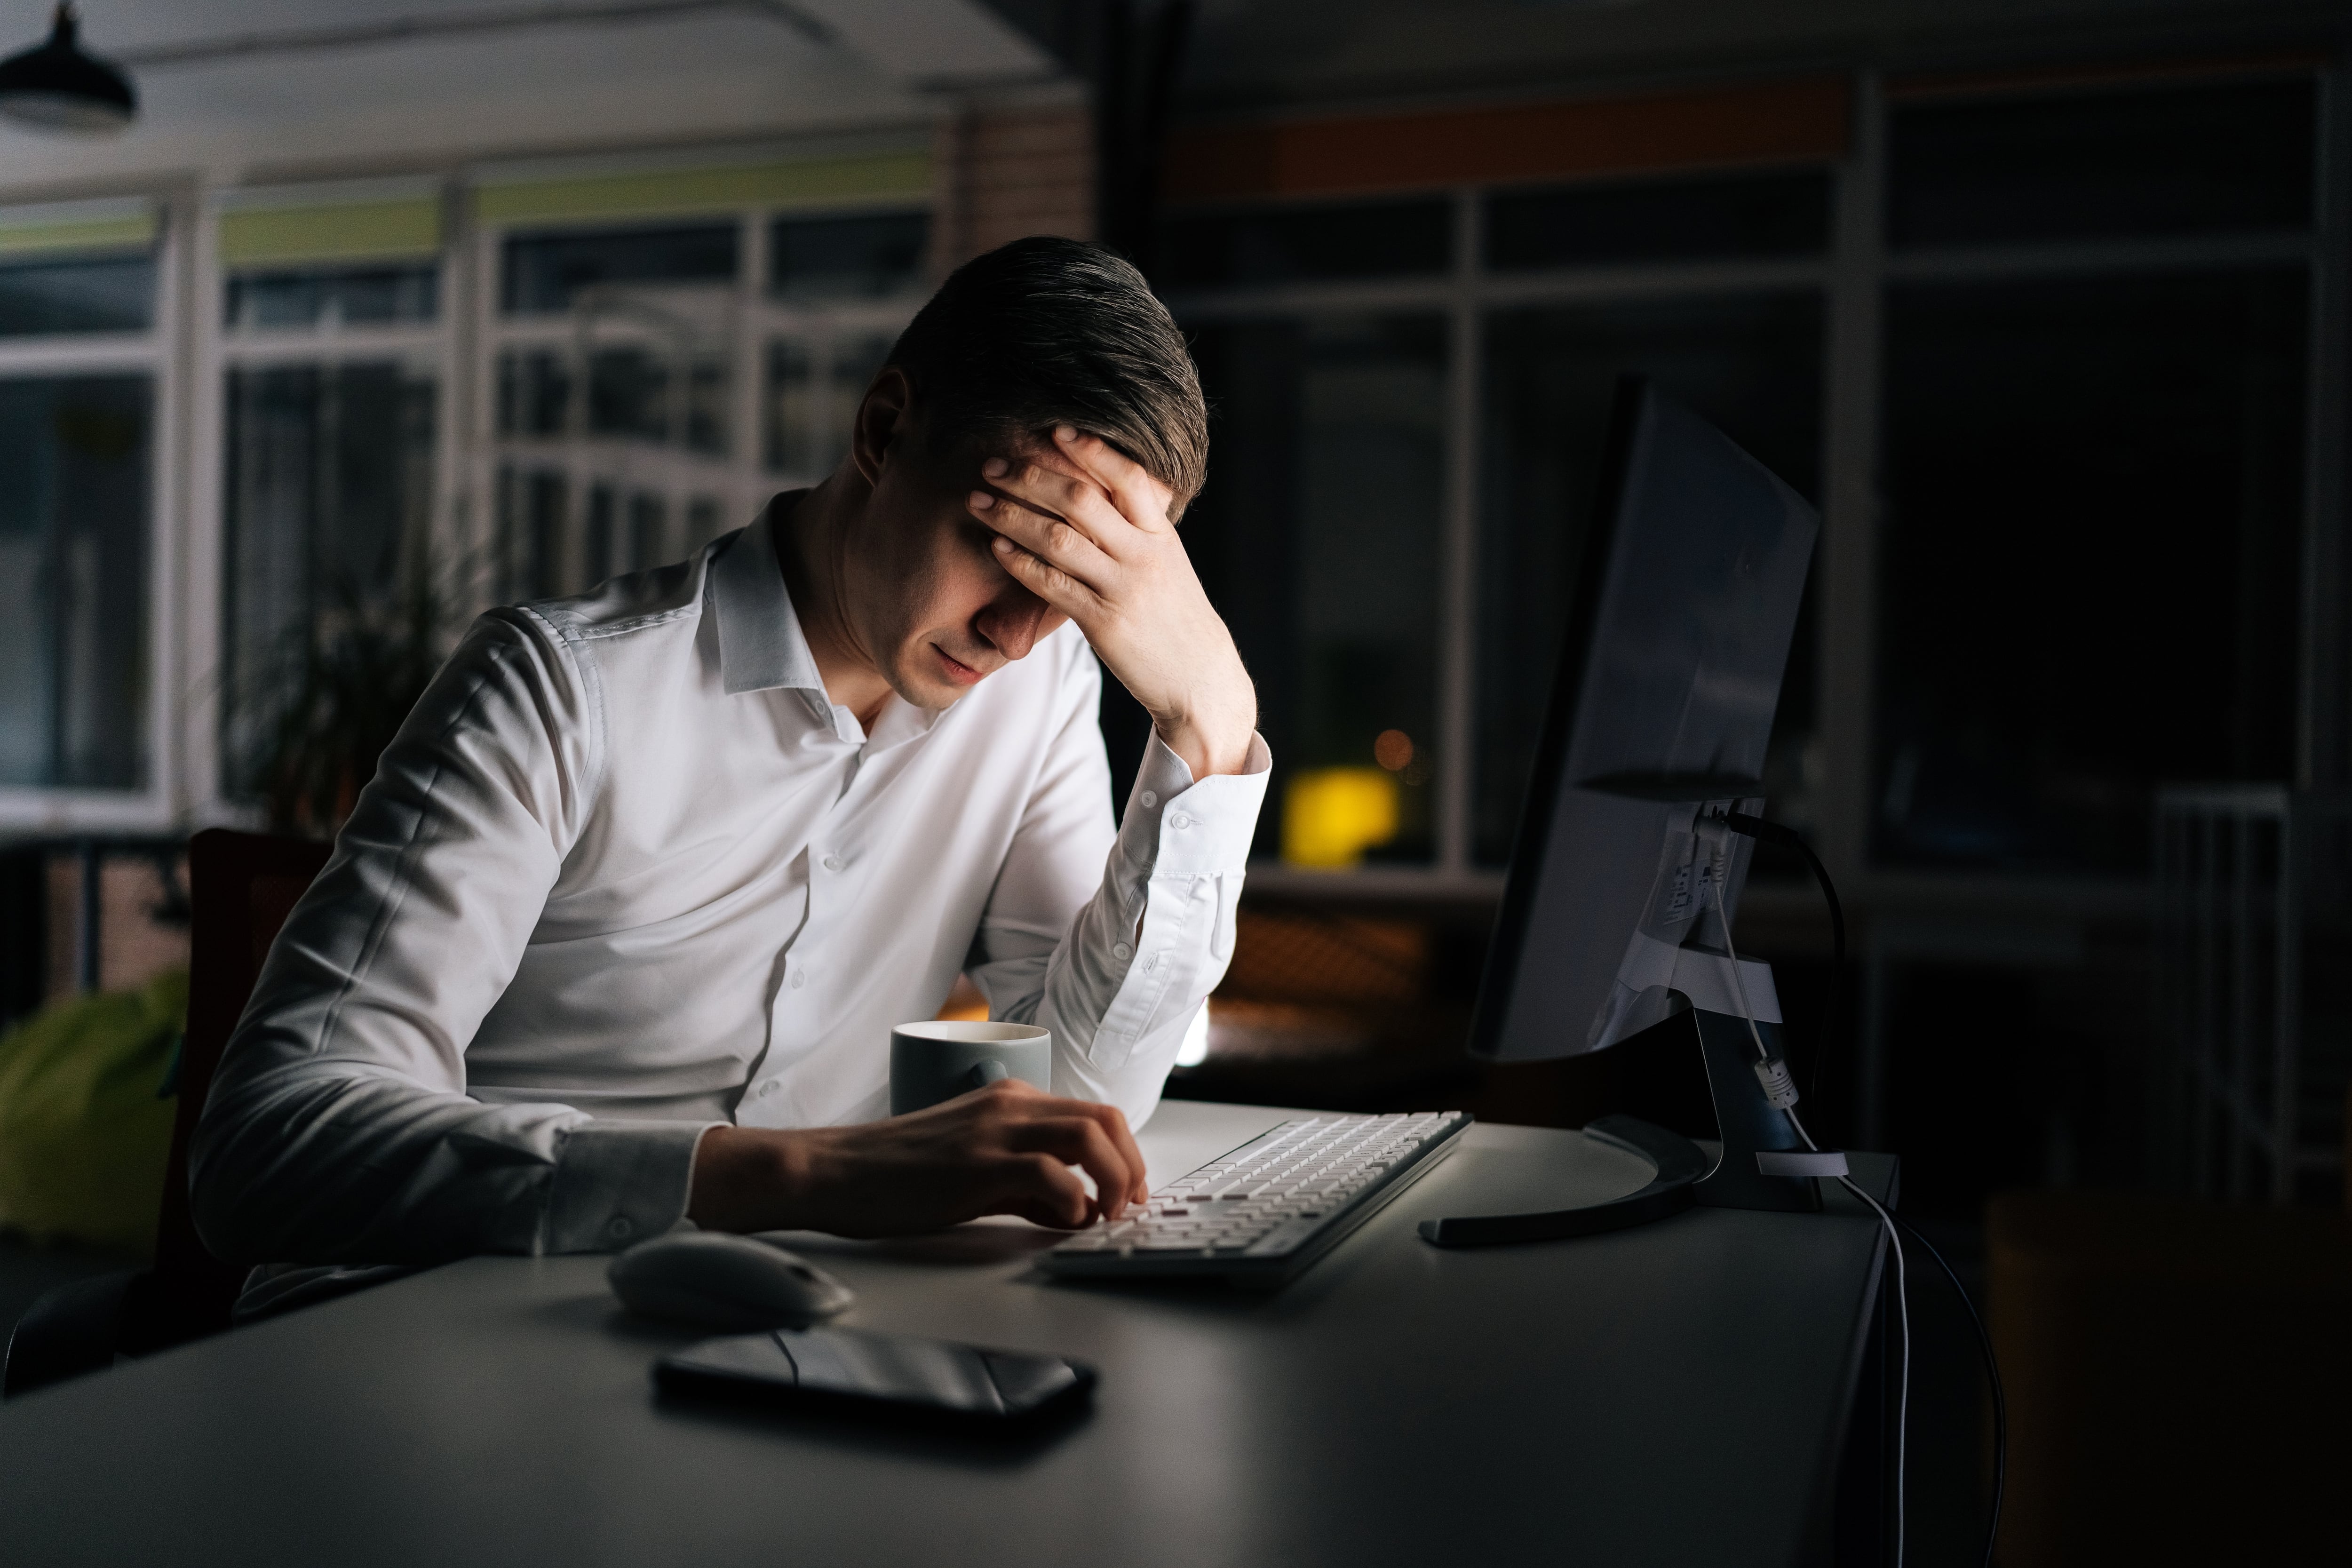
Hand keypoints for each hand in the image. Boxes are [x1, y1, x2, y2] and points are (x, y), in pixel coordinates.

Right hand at [686, 1078, 1150, 1236]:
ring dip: (1114, 1181)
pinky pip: (1050, 1175)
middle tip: (1129, 1207)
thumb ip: (1025, 1181)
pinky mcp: (977, 1163)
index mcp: (1009, 1098)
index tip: (1128, 1192)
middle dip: (1132, 1166)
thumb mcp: (971, 1165)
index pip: (1094, 1113)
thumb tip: (1073, 1207)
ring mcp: (993, 1130)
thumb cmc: (894, 1172)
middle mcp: (1009, 1104)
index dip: (1125, 1153)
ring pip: (1089, 1138)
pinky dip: (1073, 1202)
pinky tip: (1064, 1223)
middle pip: (1104, 1119)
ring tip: (1106, 1217)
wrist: (834, 1170)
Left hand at [970, 427, 1256, 777]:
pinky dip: (1020, 563)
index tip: (1055, 431)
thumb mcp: (1168, 563)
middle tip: (994, 466)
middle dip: (1031, 477)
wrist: (1199, 678)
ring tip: (979, 501)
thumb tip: (1102, 494)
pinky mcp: (1103, 623)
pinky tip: (996, 547)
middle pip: (1081, 501)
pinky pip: (1052, 585)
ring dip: (1012, 515)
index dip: (1090, 450)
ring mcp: (1123, 588)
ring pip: (1058, 539)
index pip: (1127, 477)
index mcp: (1161, 534)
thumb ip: (1139, 529)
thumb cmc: (1177, 618)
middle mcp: (1143, 555)